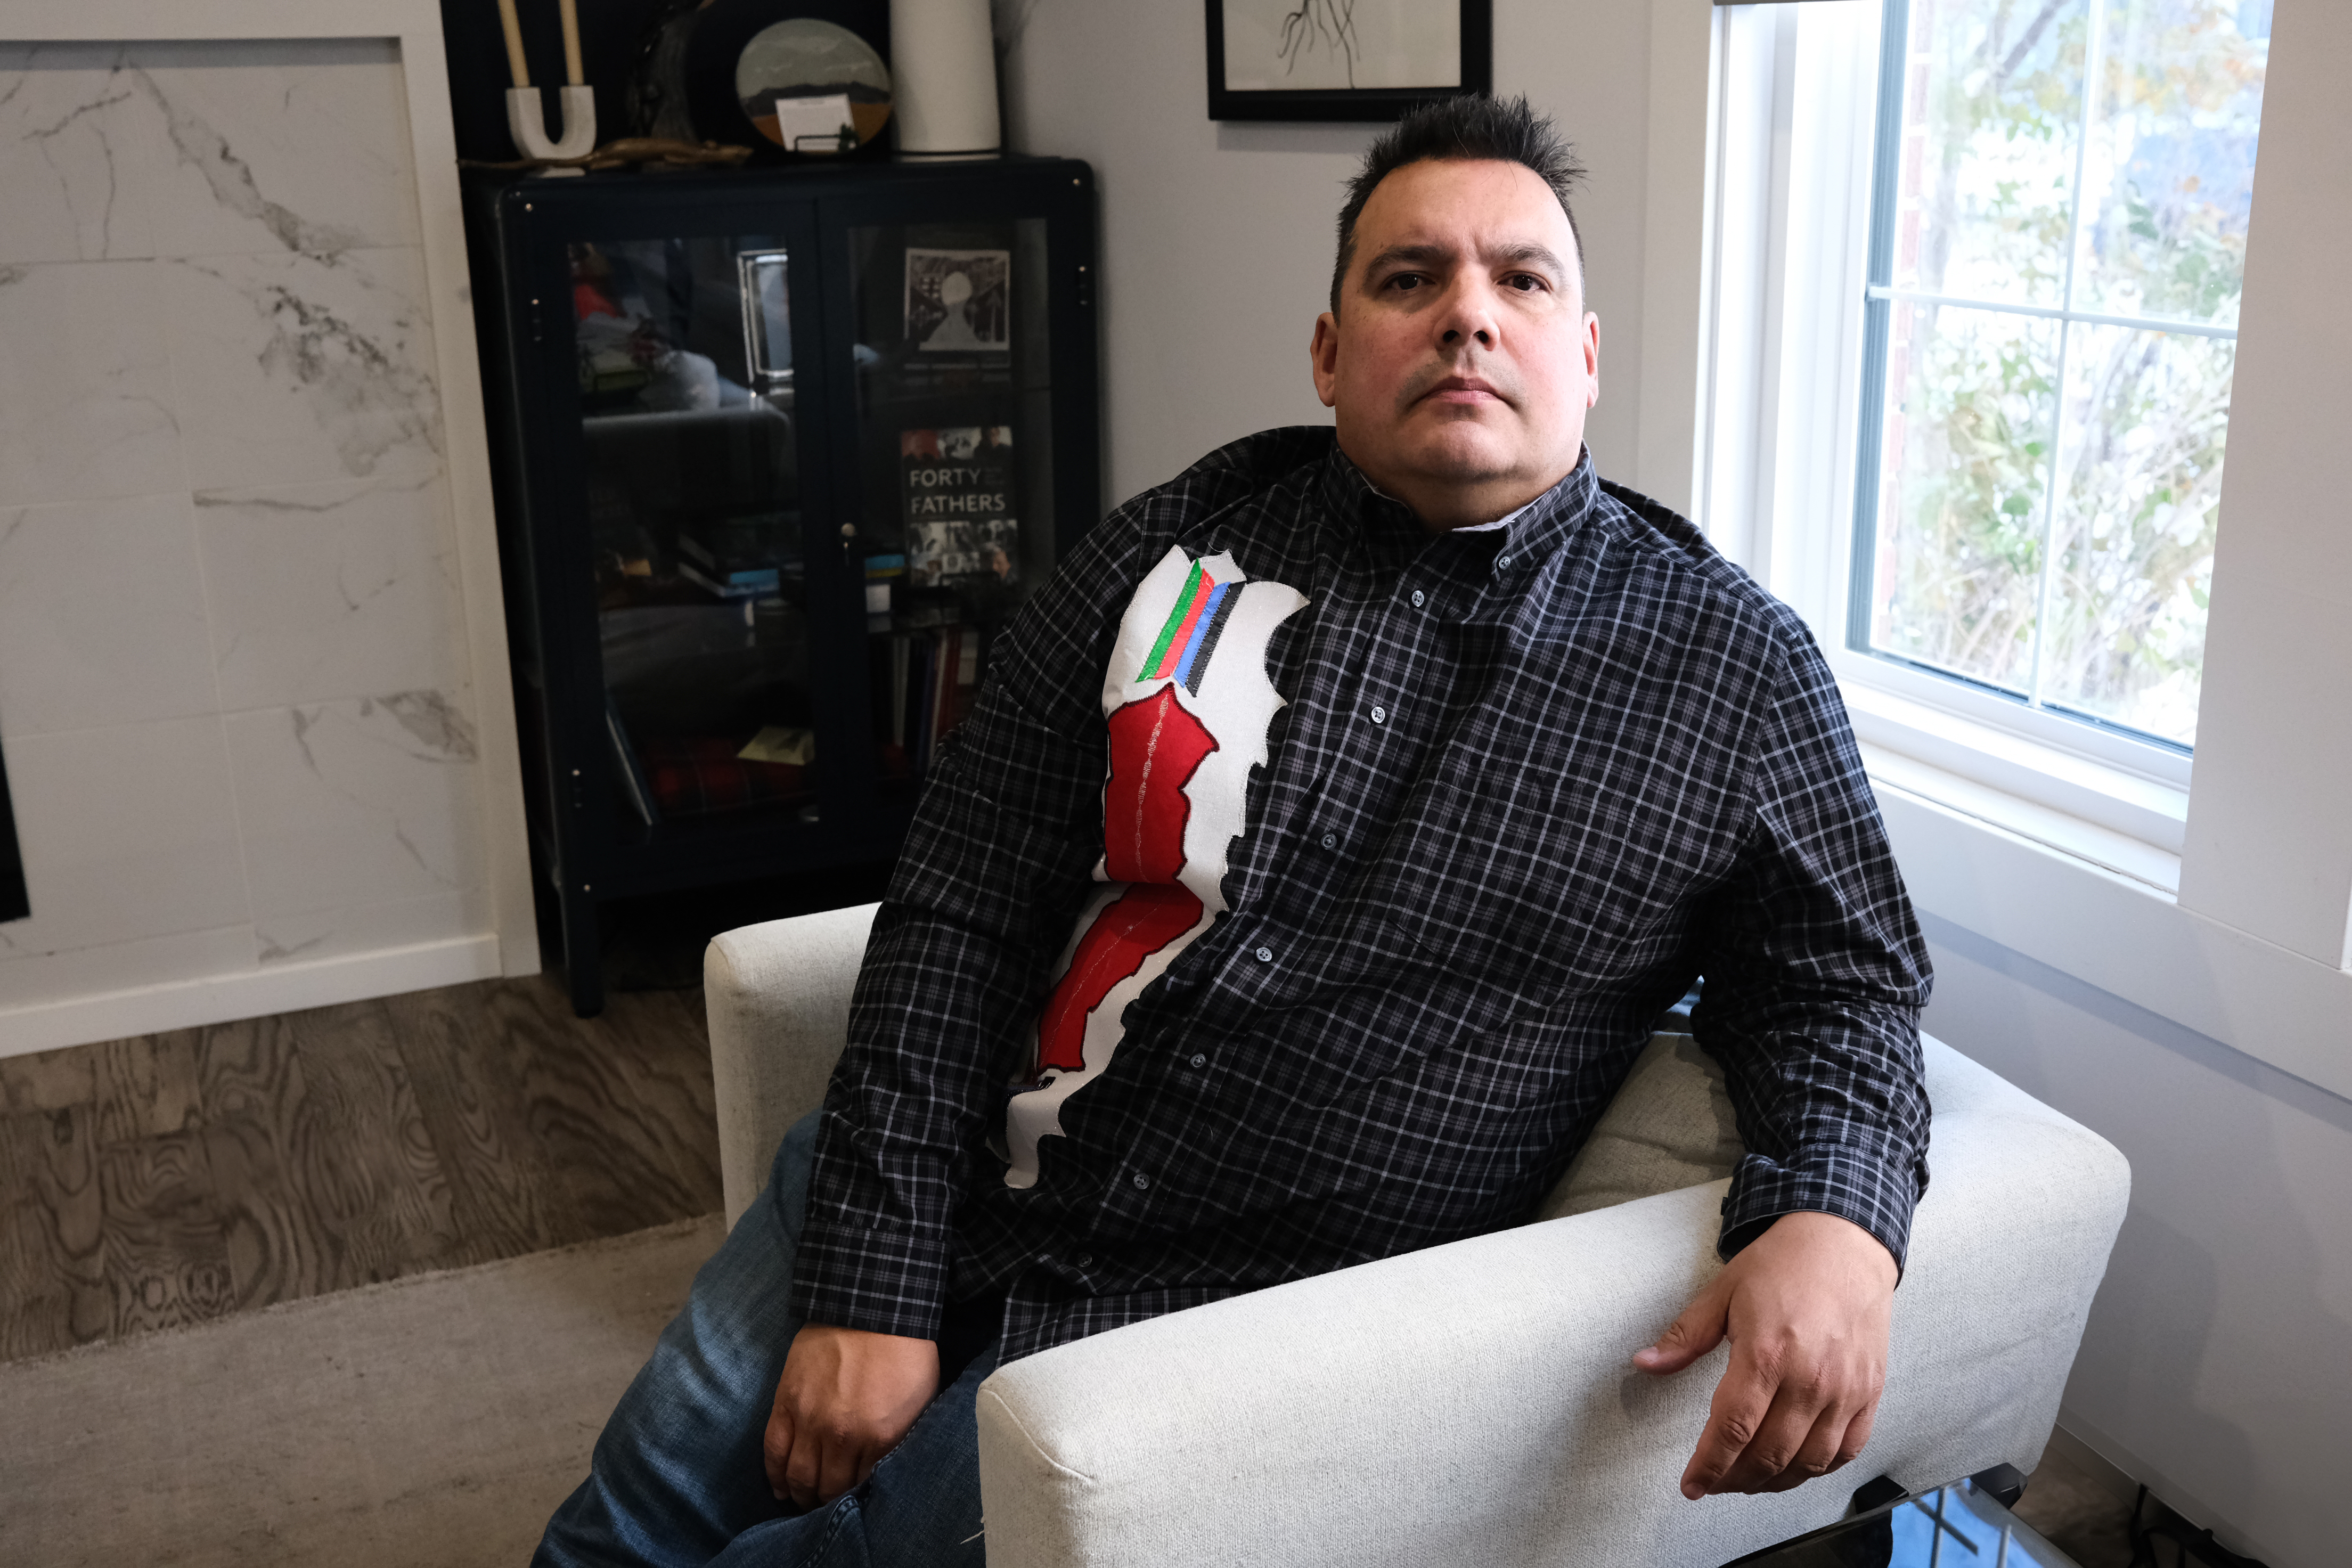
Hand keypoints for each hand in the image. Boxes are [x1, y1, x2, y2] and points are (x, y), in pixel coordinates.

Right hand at [764, 1323, 939, 1508]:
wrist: (871, 1306)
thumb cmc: (903, 1353)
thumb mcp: (920, 1401)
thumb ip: (900, 1439)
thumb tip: (884, 1468)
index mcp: (880, 1436)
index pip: (861, 1485)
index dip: (856, 1497)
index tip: (854, 1499)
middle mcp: (841, 1435)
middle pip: (827, 1487)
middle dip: (826, 1501)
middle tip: (827, 1505)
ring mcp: (809, 1418)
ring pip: (798, 1475)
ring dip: (800, 1494)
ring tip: (804, 1499)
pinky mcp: (786, 1402)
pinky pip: (773, 1449)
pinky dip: (774, 1474)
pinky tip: (780, 1488)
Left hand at [1632, 1210, 1897, 1498]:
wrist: (1844, 1244)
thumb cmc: (1782, 1266)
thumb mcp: (1723, 1292)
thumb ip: (1685, 1336)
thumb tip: (1644, 1364)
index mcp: (1766, 1353)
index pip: (1733, 1429)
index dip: (1709, 1465)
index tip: (1692, 1485)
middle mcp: (1810, 1379)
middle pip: (1770, 1455)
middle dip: (1735, 1479)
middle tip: (1715, 1482)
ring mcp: (1845, 1390)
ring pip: (1808, 1462)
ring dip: (1774, 1482)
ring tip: (1747, 1479)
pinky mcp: (1870, 1393)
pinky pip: (1846, 1451)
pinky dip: (1818, 1469)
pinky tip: (1794, 1466)